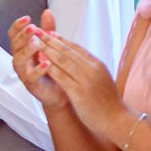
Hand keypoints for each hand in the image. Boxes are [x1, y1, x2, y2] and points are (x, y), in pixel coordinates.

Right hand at [9, 12, 73, 112]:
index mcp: (23, 48)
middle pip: (15, 45)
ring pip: (19, 60)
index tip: (27, 18)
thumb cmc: (53, 68)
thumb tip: (48, 11)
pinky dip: (38, 69)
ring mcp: (24, 72)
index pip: (14, 34)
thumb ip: (48, 29)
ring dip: (27, 50)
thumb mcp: (51, 45)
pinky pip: (31, 76)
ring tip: (38, 43)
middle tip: (33, 28)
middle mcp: (20, 59)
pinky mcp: (31, 84)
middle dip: (23, 35)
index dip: (18, 26)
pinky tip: (47, 62)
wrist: (60, 92)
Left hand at [35, 20, 131, 141]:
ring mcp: (86, 80)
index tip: (49, 32)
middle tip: (37, 30)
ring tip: (34, 41)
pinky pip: (61, 76)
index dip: (62, 39)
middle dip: (50, 39)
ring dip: (47, 49)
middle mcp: (92, 69)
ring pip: (63, 60)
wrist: (117, 120)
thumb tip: (78, 58)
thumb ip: (89, 68)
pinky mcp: (79, 91)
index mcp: (97, 65)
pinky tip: (39, 61)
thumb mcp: (101, 79)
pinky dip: (49, 66)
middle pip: (68, 51)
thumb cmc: (108, 102)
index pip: (77, 48)